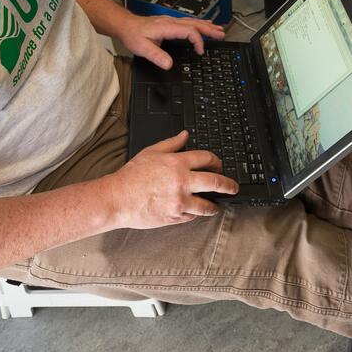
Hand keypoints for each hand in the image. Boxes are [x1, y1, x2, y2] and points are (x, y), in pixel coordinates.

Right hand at [105, 131, 239, 227]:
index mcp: (177, 163)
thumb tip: (186, 135)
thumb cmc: (131, 176)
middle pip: (215, 182)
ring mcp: (180, 201)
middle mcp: (182, 182)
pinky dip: (195, 213)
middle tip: (233, 187)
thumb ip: (172, 143)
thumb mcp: (151, 152)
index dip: (217, 161)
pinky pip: (193, 216)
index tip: (220, 166)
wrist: (118, 199)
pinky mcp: (175, 216)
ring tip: (216, 205)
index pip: (207, 158)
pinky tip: (195, 211)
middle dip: (229, 185)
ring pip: (207, 204)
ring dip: (214, 205)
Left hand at [116, 13, 224, 68]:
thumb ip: (156, 56)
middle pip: (195, 24)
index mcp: (167, 27)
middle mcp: (171, 22)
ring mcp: (171, 21)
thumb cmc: (133, 35)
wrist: (126, 25)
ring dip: (207, 26)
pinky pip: (189, 22)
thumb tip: (169, 64)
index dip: (197, 41)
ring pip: (193, 22)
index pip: (189, 31)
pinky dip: (199, 24)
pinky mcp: (170, 23)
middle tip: (222, 35)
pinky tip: (204, 24)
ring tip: (219, 30)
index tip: (200, 51)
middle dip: (209, 30)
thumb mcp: (142, 48)